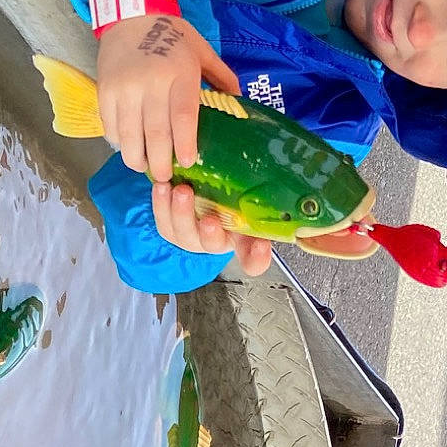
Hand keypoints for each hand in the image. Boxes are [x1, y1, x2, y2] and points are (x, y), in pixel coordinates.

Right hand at [96, 13, 240, 181]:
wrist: (131, 15)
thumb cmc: (173, 35)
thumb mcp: (202, 51)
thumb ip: (222, 77)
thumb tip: (240, 103)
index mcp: (180, 73)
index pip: (182, 117)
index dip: (184, 144)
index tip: (187, 162)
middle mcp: (150, 83)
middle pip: (155, 133)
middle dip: (161, 162)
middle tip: (166, 177)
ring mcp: (124, 88)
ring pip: (129, 135)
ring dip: (137, 158)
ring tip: (146, 167)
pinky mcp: (104, 91)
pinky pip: (111, 126)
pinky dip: (120, 142)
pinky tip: (129, 147)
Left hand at [150, 181, 274, 276]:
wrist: (203, 188)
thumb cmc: (231, 197)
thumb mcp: (250, 198)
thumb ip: (265, 203)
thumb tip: (285, 201)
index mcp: (242, 241)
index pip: (254, 260)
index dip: (257, 257)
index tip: (261, 246)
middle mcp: (215, 243)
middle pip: (212, 244)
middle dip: (210, 233)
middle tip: (210, 218)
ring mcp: (190, 238)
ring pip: (183, 233)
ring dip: (180, 213)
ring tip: (180, 191)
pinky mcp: (169, 229)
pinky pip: (163, 221)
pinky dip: (161, 204)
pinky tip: (163, 187)